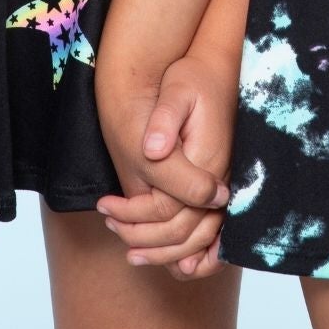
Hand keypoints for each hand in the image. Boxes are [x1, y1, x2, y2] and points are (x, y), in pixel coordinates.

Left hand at [97, 52, 236, 277]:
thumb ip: (165, 121)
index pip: (169, 208)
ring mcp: (222, 183)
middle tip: (110, 226)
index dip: (134, 215)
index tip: (105, 206)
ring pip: (200, 238)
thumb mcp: (177, 91)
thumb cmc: (193, 79)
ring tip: (131, 249)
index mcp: (207, 160)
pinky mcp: (219, 183)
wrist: (217, 69)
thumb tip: (151, 149)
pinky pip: (212, 231)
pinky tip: (172, 260)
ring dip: (166, 252)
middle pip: (183, 231)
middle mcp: (219, 178)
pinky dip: (193, 250)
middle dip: (145, 239)